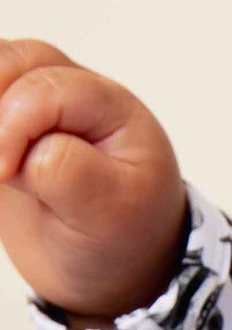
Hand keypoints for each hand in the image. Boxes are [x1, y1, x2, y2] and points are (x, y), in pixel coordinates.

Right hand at [0, 39, 187, 320]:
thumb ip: (70, 173)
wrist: (111, 269)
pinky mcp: (11, 126)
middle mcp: (78, 97)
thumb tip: (28, 151)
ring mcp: (41, 106)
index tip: (3, 173)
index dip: (13, 124)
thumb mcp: (109, 215)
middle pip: (17, 61)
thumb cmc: (121, 238)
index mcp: (114, 111)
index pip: (49, 89)